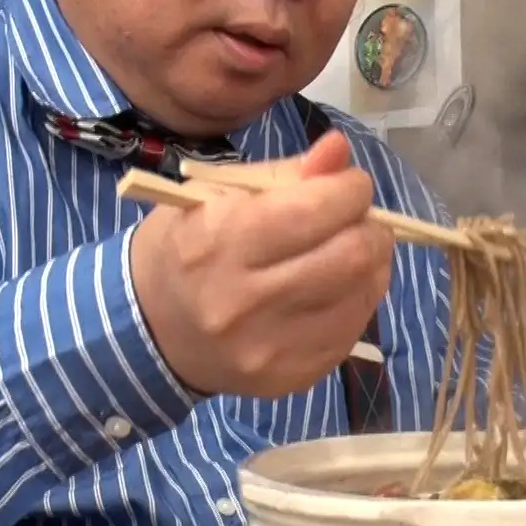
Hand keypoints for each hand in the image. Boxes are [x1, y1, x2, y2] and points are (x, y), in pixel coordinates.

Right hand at [131, 131, 394, 398]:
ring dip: (372, 261)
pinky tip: (341, 284)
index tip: (351, 184)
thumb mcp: (217, 193)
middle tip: (359, 217)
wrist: (152, 328)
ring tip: (353, 247)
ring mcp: (270, 346)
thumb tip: (340, 150)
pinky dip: (359, 298)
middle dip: (370, 226)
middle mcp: (243, 300)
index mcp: (219, 242)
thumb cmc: (187, 245)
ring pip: (361, 293)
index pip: (313, 211)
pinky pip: (353, 329)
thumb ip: (286, 172)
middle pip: (349, 255)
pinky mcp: (291, 376)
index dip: (349, 190)